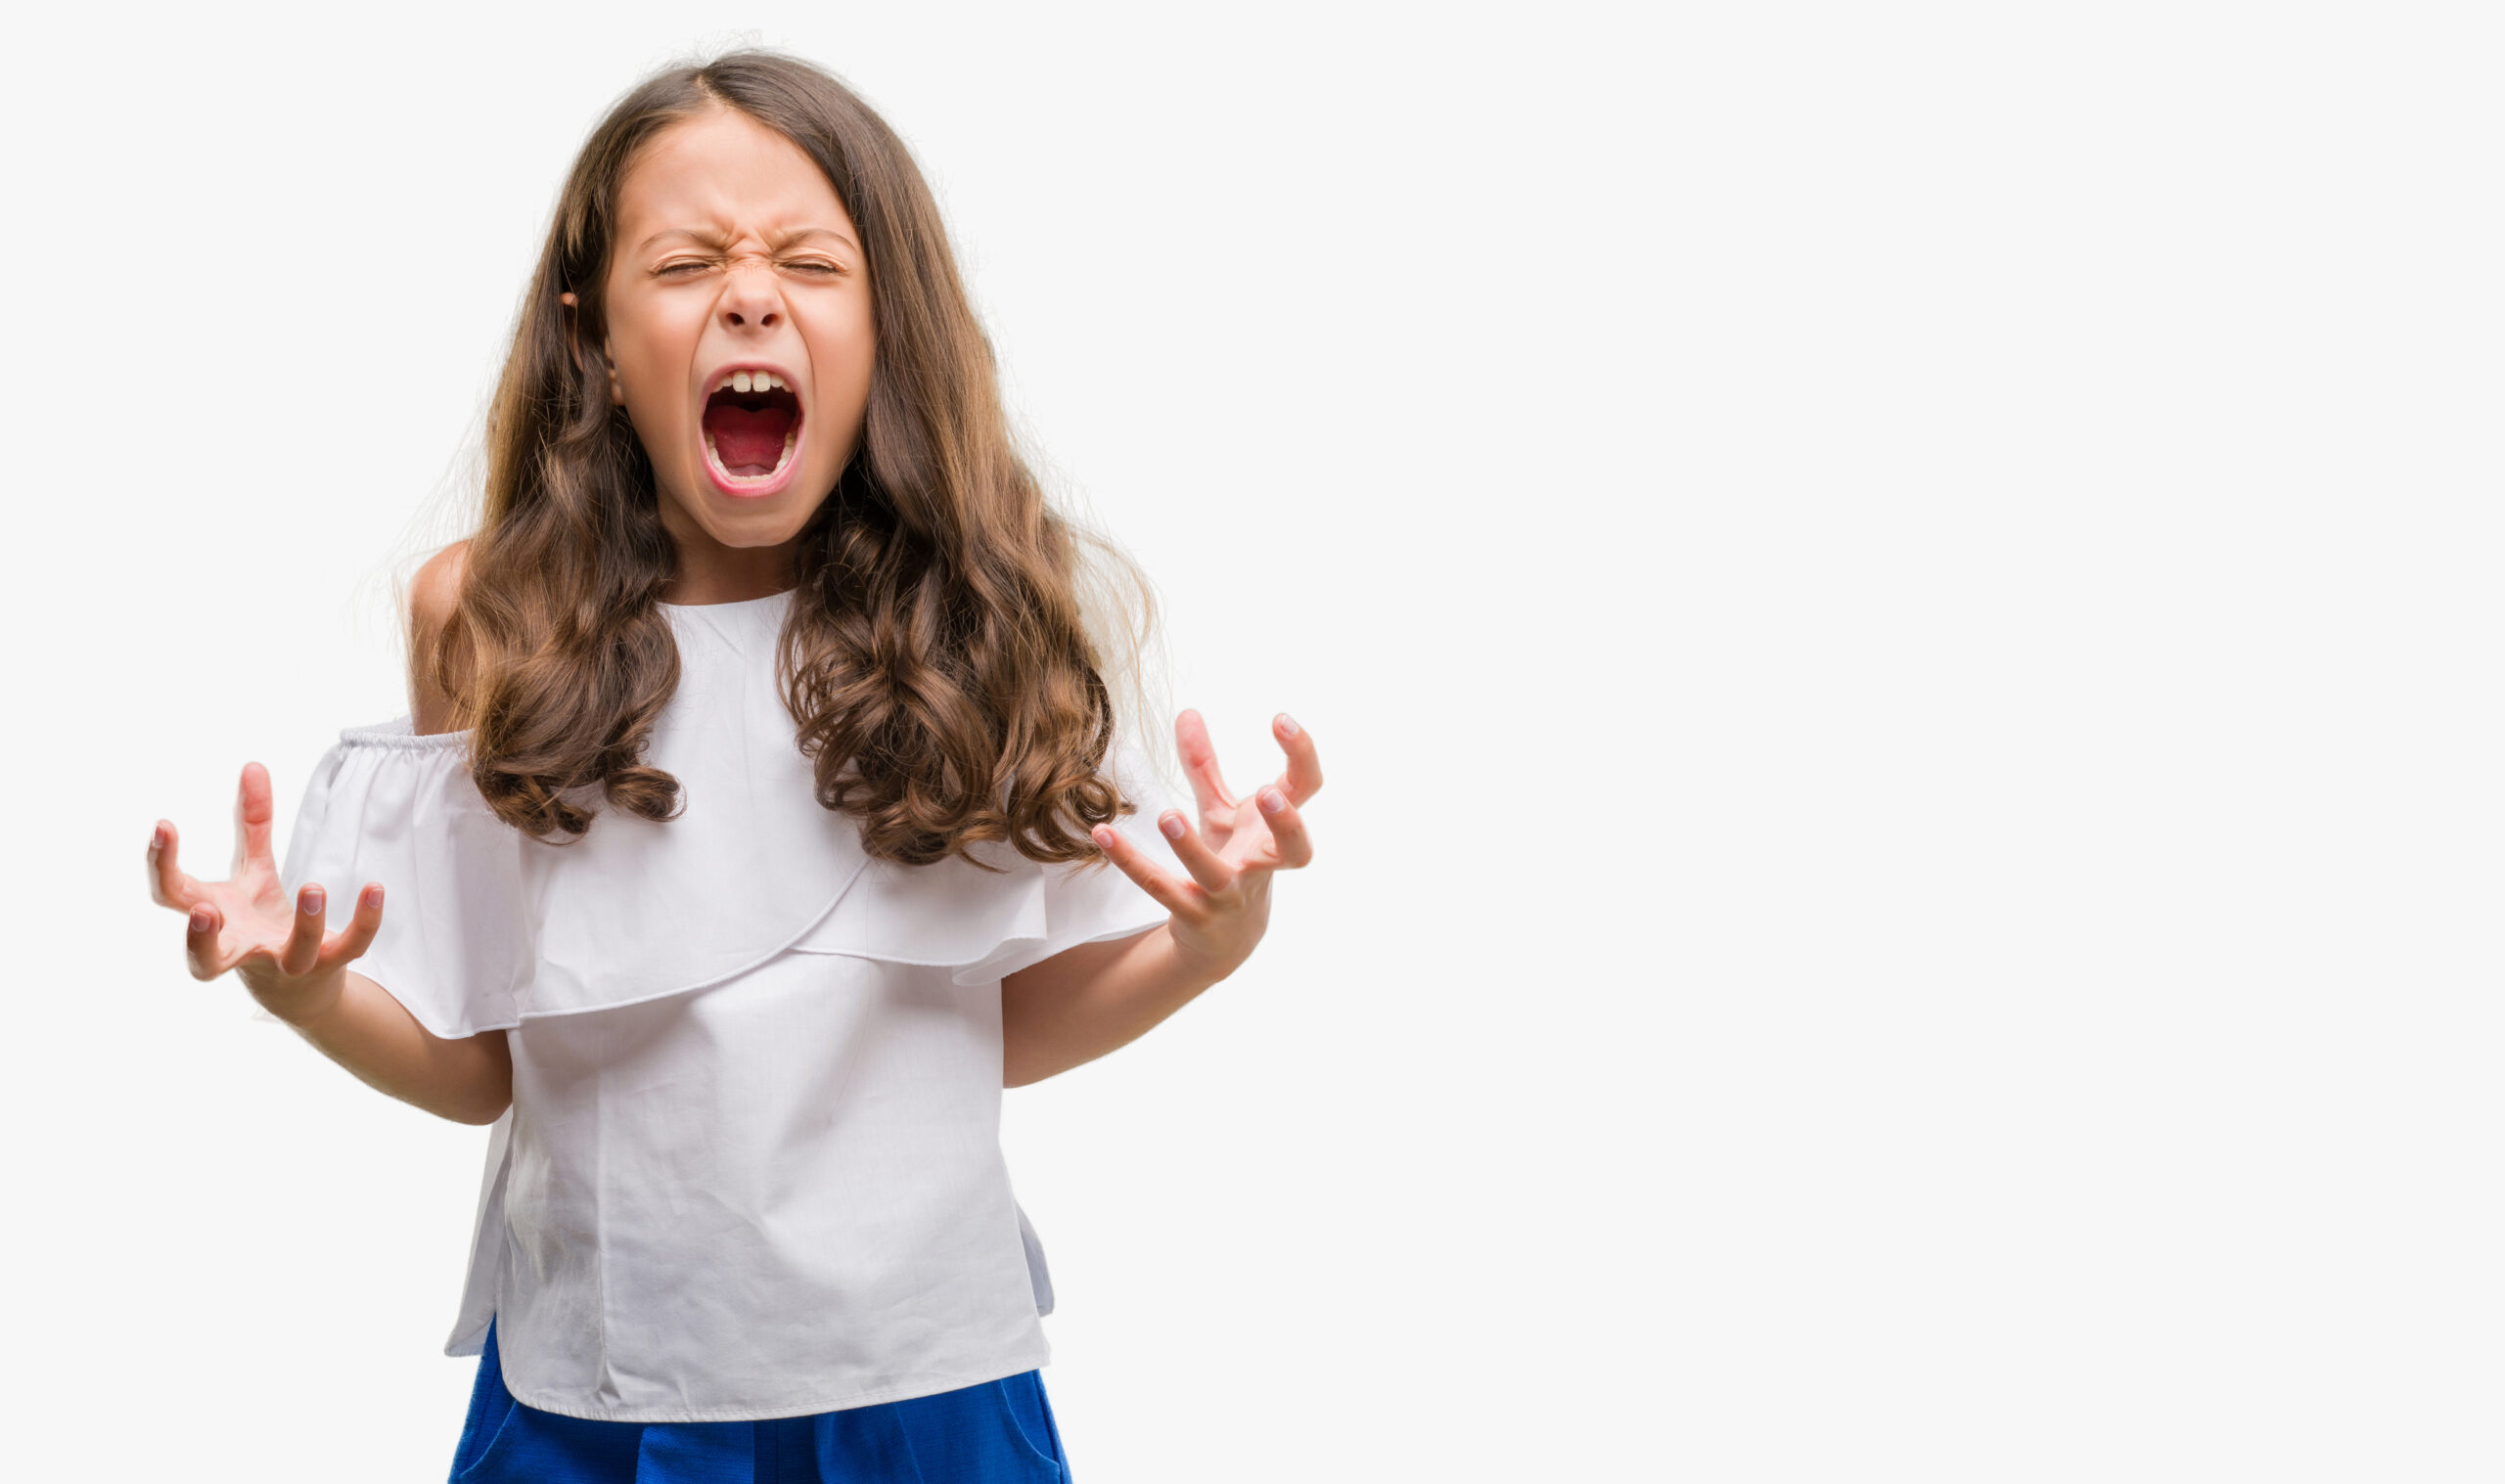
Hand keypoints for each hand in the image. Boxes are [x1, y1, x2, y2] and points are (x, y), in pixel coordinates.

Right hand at [148, 761, 386, 1024]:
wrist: (299, 990)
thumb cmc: (259, 923)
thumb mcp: (253, 874)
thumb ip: (252, 825)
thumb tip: (253, 765)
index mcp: (214, 918)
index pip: (171, 896)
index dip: (160, 864)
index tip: (165, 824)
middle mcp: (241, 948)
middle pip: (204, 961)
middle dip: (200, 940)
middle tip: (205, 910)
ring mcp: (285, 963)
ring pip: (292, 955)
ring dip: (304, 925)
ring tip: (313, 886)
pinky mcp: (328, 967)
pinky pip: (348, 948)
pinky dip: (364, 922)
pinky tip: (375, 888)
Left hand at [1091, 710, 1321, 979]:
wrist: (1226, 941)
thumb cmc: (1233, 862)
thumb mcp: (1222, 813)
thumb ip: (1205, 766)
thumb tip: (1186, 712)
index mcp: (1274, 831)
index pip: (1305, 788)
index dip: (1301, 754)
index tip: (1280, 719)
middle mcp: (1262, 864)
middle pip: (1295, 848)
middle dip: (1286, 822)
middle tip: (1267, 793)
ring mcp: (1231, 894)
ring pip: (1216, 874)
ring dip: (1191, 847)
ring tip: (1167, 816)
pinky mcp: (1195, 915)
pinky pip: (1162, 889)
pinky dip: (1131, 862)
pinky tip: (1103, 834)